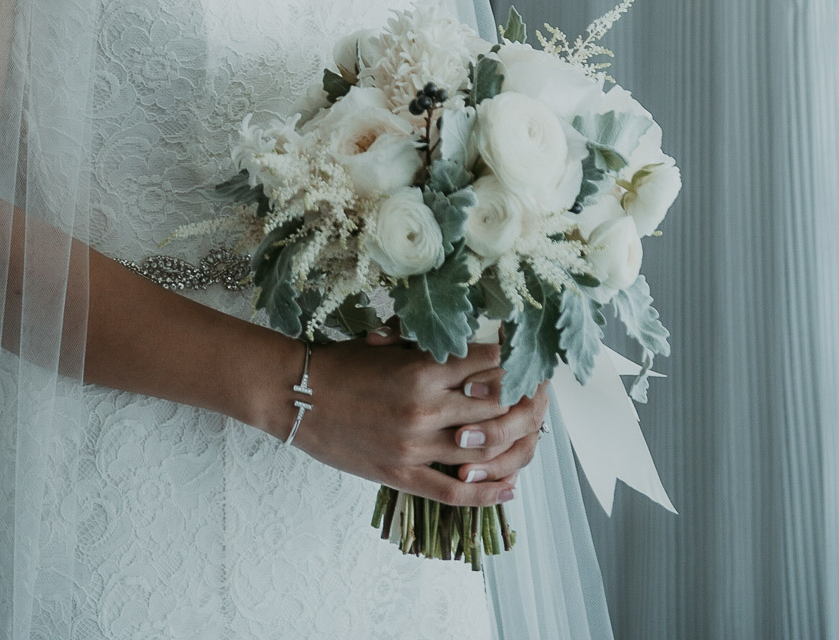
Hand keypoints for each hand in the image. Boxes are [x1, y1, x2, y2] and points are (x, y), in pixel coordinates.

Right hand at [292, 330, 547, 507]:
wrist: (298, 395)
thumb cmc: (343, 364)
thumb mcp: (392, 346)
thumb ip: (433, 351)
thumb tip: (478, 351)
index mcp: (423, 367)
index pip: (490, 363)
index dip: (517, 360)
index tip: (528, 358)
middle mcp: (426, 406)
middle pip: (498, 406)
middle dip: (526, 400)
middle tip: (540, 396)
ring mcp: (415, 444)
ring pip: (484, 449)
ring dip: (515, 445)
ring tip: (530, 439)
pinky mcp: (401, 474)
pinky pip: (454, 491)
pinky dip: (487, 493)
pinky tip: (507, 488)